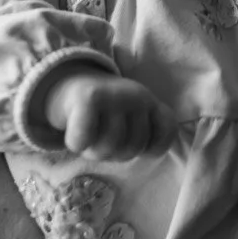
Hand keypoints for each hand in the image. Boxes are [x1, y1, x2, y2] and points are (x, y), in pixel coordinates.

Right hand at [44, 68, 176, 161]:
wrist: (70, 84)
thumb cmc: (104, 113)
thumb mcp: (132, 119)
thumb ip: (145, 134)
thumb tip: (146, 153)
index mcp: (151, 103)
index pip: (168, 132)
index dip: (152, 148)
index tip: (136, 145)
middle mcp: (138, 95)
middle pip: (134, 147)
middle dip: (116, 154)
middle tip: (103, 140)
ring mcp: (115, 95)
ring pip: (110, 146)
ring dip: (95, 152)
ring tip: (91, 139)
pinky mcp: (88, 98)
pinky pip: (85, 138)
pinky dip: (77, 144)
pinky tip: (76, 136)